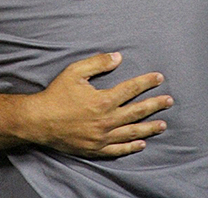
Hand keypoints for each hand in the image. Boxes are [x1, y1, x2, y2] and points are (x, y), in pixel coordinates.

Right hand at [20, 52, 172, 157]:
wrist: (38, 121)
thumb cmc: (56, 94)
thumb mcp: (75, 72)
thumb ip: (98, 63)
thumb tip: (118, 57)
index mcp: (103, 100)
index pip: (131, 89)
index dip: (147, 82)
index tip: (159, 78)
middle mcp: (106, 120)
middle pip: (137, 112)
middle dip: (155, 105)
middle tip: (169, 101)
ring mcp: (101, 137)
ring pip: (131, 132)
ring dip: (149, 128)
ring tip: (163, 125)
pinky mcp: (95, 148)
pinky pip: (117, 149)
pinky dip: (130, 147)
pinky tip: (141, 144)